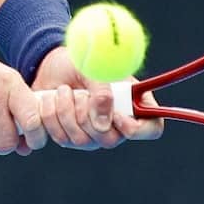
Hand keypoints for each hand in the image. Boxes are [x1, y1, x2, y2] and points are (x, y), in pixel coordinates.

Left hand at [30, 46, 164, 147]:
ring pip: (82, 140)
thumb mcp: (94, 68)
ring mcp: (93, 135)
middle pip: (109, 140)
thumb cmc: (81, 62)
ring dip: (66, 111)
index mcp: (134, 104)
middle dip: (88, 113)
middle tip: (79, 93)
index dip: (136, 128)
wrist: (51, 66)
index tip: (116, 114)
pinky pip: (61, 138)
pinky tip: (51, 99)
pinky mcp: (70, 137)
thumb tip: (102, 125)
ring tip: (63, 90)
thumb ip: (102, 92)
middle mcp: (116, 125)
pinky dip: (51, 116)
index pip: (151, 129)